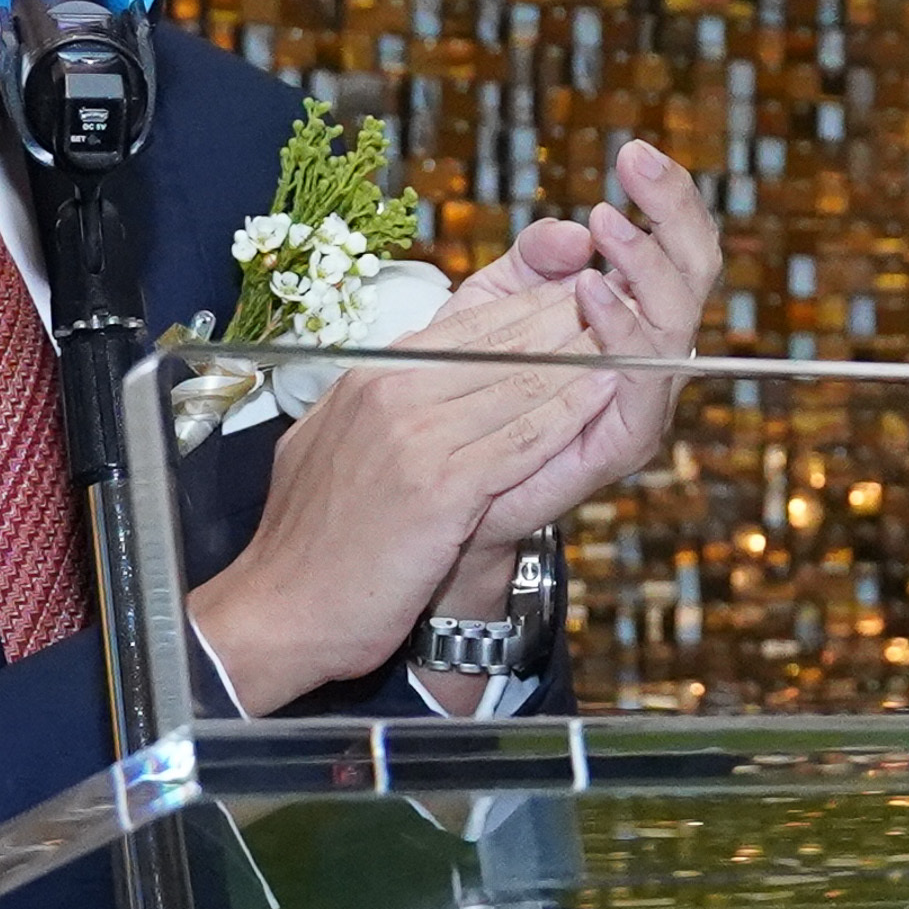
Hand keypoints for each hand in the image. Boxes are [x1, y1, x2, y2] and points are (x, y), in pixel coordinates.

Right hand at [187, 326, 600, 705]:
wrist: (278, 610)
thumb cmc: (311, 541)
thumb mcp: (336, 443)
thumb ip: (382, 403)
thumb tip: (421, 379)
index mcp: (369, 376)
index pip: (469, 324)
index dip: (534, 308)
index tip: (580, 298)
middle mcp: (391, 392)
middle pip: (503, 341)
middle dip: (569, 322)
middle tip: (625, 306)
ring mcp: (414, 437)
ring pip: (521, 383)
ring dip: (583, 359)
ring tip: (630, 341)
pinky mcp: (439, 488)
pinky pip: (522, 441)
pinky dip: (568, 416)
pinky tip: (604, 398)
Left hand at [453, 141, 723, 563]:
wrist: (445, 485)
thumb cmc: (470, 389)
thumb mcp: (495, 304)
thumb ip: (534, 260)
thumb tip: (573, 229)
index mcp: (630, 312)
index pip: (670, 244)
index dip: (665, 196)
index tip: (634, 151)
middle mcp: (649, 352)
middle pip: (694, 272)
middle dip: (674, 211)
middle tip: (639, 163)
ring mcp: (642, 396)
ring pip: (676, 320)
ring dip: (647, 265)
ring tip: (610, 225)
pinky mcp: (623, 439)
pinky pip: (642, 380)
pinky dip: (623, 330)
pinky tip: (593, 289)